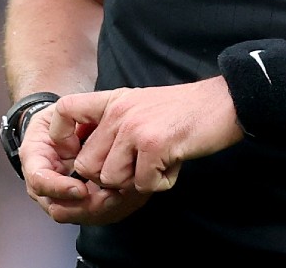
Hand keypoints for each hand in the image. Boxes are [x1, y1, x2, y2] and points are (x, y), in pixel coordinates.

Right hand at [19, 105, 151, 224]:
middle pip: (59, 208)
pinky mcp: (81, 201)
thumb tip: (71, 145)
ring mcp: (62, 196)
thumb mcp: (59, 111)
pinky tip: (123, 196)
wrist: (65, 126)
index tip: (80, 188)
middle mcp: (45, 185)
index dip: (59, 189)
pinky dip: (108, 208)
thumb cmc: (61, 119)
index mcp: (35, 161)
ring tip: (120, 196)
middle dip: (85, 206)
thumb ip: (64, 119)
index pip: (40, 183)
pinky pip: (93, 212)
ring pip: (78, 214)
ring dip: (100, 209)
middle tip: (109, 197)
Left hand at [50, 77, 242, 193]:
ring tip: (160, 161)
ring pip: (112, 179)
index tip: (80, 154)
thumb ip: (116, 127)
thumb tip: (92, 164)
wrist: (224, 103)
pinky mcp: (153, 144)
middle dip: (113, 176)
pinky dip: (160, 182)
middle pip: (88, 165)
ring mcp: (134, 127)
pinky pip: (141, 184)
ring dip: (138, 180)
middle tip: (141, 166)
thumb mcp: (141, 106)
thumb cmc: (185, 111)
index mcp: (113, 101)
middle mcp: (119, 112)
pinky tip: (174, 163)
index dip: (61, 138)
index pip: (64, 110)